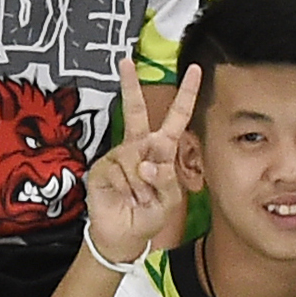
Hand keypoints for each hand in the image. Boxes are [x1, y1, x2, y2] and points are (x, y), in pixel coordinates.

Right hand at [77, 66, 202, 262]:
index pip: (176, 117)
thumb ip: (165, 177)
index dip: (185, 95)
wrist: (125, 235)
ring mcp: (118, 155)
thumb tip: (145, 161)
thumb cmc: (150, 213)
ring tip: (139, 196)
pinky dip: (126, 188)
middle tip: (125, 61)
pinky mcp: (101, 168)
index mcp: (162, 148)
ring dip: (142, 183)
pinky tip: (124, 196)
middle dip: (130, 86)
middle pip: (135, 111)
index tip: (194, 71)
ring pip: (134, 158)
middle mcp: (138, 146)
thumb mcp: (170, 197)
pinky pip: (118, 172)